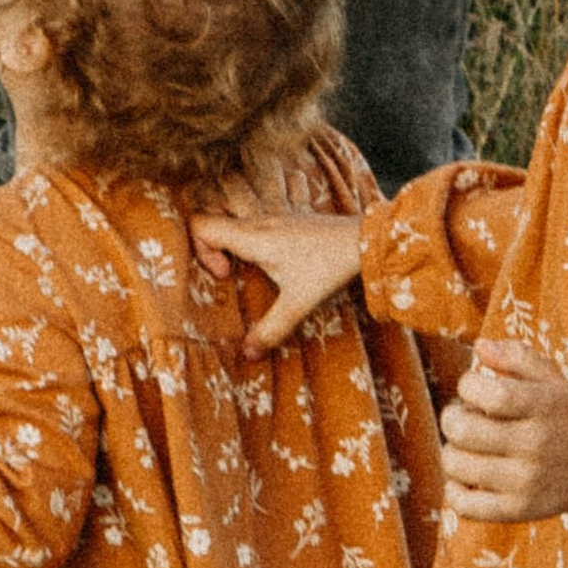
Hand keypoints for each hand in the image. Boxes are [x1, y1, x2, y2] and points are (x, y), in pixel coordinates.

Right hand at [188, 209, 364, 351]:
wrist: (367, 239)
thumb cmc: (331, 266)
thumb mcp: (299, 303)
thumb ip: (271, 329)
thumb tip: (247, 354)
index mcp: (253, 236)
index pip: (201, 224)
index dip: (200, 250)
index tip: (224, 274)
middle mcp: (259, 220)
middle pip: (214, 218)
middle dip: (211, 245)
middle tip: (228, 271)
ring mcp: (275, 214)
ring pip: (236, 218)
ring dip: (232, 242)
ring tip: (247, 268)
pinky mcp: (290, 218)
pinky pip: (256, 221)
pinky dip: (251, 238)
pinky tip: (272, 261)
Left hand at [440, 337, 567, 524]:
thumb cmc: (561, 416)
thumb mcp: (550, 379)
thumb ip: (516, 356)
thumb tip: (480, 347)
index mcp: (542, 407)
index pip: (489, 394)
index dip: (468, 385)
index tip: (474, 388)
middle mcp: (534, 446)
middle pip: (462, 431)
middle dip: (452, 418)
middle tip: (464, 418)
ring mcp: (525, 483)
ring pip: (455, 465)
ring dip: (452, 451)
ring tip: (470, 447)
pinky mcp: (516, 510)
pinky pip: (463, 504)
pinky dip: (454, 489)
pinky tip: (468, 477)